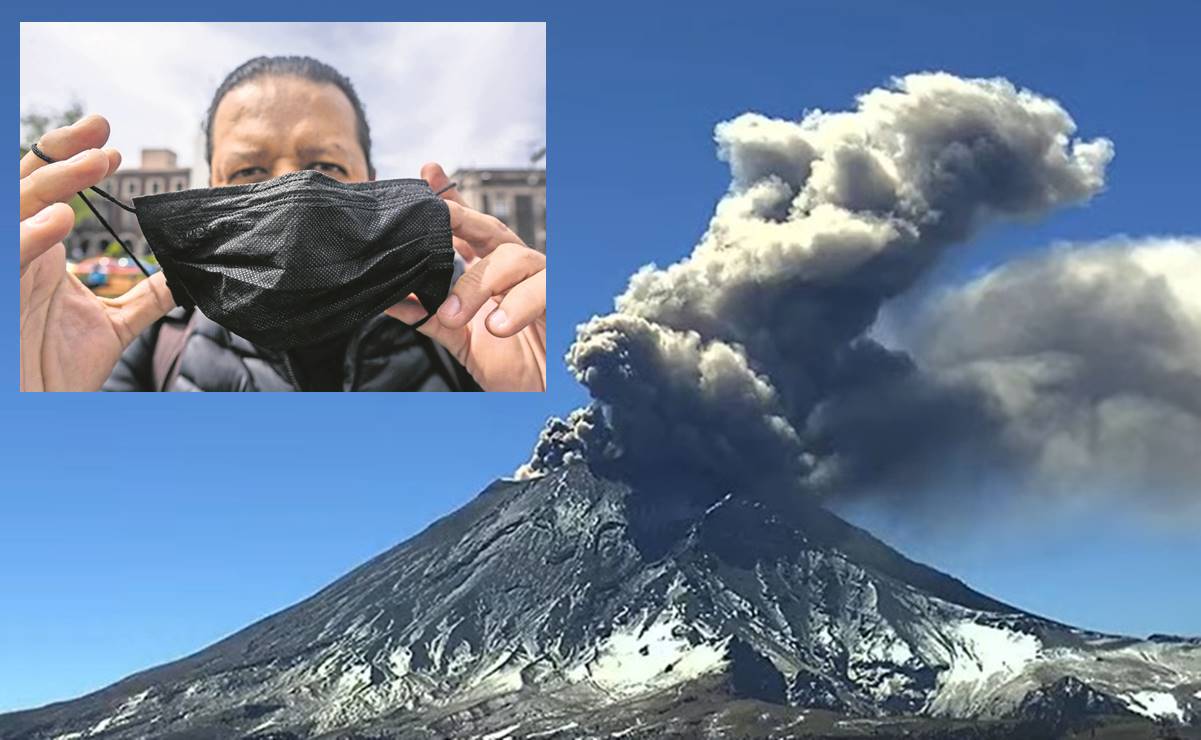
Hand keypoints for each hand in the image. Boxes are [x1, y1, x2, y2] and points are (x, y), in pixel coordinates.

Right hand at [20, 114, 174, 391]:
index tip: (114, 147)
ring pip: (18, 204)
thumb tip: (180, 278)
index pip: (53, 190)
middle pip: (31, 182)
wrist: (37, 409)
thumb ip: (144, 297)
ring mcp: (7, 269)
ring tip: (97, 161)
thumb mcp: (113, 326)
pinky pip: (7, 253)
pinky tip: (60, 220)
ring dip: (58, 180)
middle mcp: (20, 251)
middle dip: (65, 151)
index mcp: (42, 251)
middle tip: (104, 128)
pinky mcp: (1, 291)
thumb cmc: (57, 369)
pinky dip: (30, 234)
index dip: (76, 160)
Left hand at [386, 163, 545, 391]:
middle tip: (436, 221)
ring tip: (453, 314)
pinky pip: (540, 289)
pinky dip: (516, 305)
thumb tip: (387, 297)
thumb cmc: (512, 365)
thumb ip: (425, 315)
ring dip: (478, 283)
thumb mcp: (459, 339)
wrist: (544, 398)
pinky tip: (496, 326)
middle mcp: (514, 272)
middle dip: (461, 218)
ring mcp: (538, 283)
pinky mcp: (559, 302)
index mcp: (490, 274)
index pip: (467, 230)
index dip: (449, 199)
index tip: (426, 172)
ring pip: (511, 257)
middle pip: (490, 229)